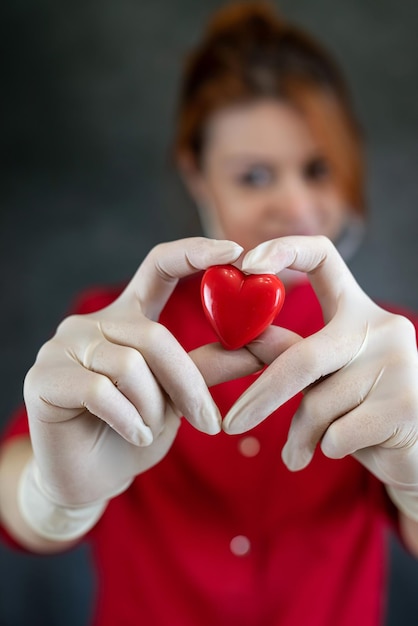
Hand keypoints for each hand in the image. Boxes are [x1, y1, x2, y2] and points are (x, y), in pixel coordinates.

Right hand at [23, 238, 261, 508]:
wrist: (92, 479)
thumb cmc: (140, 429)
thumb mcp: (184, 393)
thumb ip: (221, 362)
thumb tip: (277, 340)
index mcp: (127, 317)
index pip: (158, 266)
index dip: (194, 253)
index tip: (236, 251)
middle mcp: (93, 323)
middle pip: (153, 335)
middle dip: (187, 384)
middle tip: (210, 422)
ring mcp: (63, 347)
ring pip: (130, 365)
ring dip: (154, 408)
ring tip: (151, 429)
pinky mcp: (43, 378)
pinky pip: (101, 391)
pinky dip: (130, 420)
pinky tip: (135, 435)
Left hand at [223, 236, 417, 502]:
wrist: (413, 451)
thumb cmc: (359, 409)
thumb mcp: (323, 375)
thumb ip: (287, 353)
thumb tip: (241, 335)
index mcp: (357, 309)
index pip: (324, 256)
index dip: (283, 250)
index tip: (246, 263)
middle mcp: (382, 326)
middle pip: (304, 355)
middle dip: (263, 395)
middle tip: (231, 424)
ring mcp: (400, 362)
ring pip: (318, 402)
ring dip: (301, 435)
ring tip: (300, 450)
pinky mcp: (407, 403)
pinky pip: (338, 433)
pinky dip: (324, 449)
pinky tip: (338, 450)